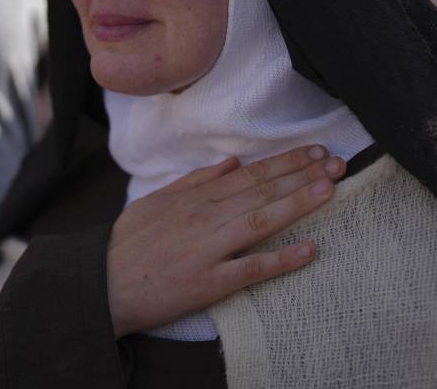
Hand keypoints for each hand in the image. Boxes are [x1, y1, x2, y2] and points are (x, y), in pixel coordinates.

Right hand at [106, 144, 345, 337]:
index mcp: (195, 198)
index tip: (315, 151)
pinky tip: (309, 250)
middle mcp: (206, 218)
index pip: (250, 173)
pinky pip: (251, 269)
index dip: (286, 161)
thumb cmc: (127, 244)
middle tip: (337, 162)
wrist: (100, 284)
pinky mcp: (208, 283)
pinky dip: (281, 260)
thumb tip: (231, 162)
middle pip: (262, 190)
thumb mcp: (156, 201)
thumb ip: (195, 181)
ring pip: (261, 220)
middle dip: (302, 174)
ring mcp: (208, 249)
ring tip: (329, 190)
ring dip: (298, 203)